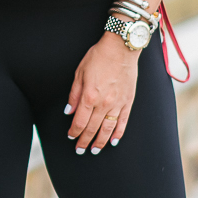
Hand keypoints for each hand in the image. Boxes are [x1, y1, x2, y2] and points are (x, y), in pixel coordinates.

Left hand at [66, 31, 138, 154]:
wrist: (121, 48)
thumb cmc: (98, 57)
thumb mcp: (79, 72)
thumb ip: (74, 94)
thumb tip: (69, 111)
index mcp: (89, 96)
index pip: (80, 122)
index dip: (74, 132)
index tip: (71, 137)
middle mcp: (103, 103)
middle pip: (93, 128)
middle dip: (85, 141)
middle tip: (80, 150)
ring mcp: (117, 103)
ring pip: (108, 129)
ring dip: (100, 142)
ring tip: (95, 150)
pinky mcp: (128, 101)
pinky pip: (123, 122)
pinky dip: (118, 133)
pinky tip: (113, 141)